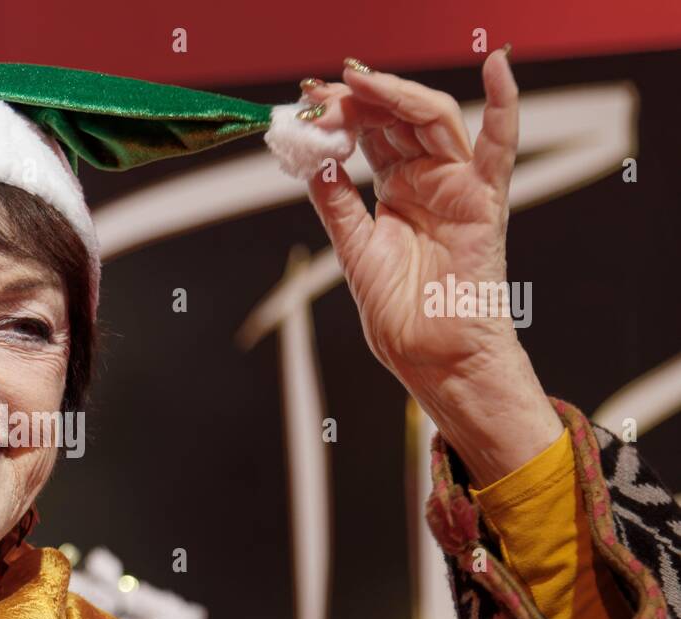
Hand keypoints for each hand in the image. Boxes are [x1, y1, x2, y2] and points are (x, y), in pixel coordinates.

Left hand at [301, 50, 562, 486]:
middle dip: (360, 97)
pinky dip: (505, 106)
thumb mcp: (354, 251)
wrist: (432, 359)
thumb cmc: (401, 315)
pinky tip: (497, 67)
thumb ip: (336, 204)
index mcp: (397, 191)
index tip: (306, 100)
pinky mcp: (484, 203)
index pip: (370, 134)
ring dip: (396, 95)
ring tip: (359, 82)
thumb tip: (312, 160)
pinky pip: (500, 149)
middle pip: (397, 118)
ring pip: (433, 120)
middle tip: (323, 89)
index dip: (341, 112)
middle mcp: (429, 181)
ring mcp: (458, 187)